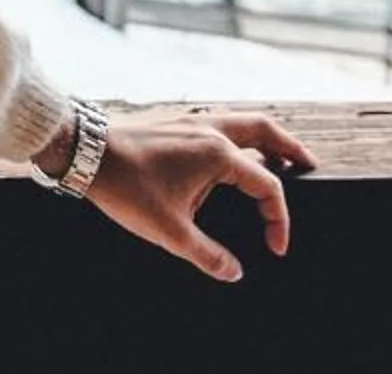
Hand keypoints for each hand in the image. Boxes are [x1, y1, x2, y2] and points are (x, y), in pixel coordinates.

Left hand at [78, 110, 314, 282]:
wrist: (83, 150)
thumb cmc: (125, 187)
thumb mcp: (169, 231)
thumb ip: (207, 255)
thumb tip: (234, 272)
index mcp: (218, 154)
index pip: (267, 186)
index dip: (279, 220)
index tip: (276, 247)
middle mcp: (210, 129)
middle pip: (265, 130)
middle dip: (291, 148)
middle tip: (309, 163)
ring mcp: (190, 119)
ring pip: (241, 119)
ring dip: (264, 136)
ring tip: (276, 155)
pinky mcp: (172, 118)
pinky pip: (216, 119)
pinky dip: (236, 131)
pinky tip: (227, 149)